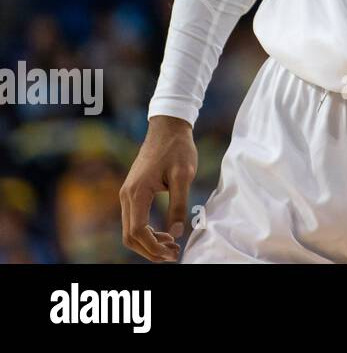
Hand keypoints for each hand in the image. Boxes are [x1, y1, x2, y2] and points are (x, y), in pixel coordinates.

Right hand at [119, 115, 197, 261]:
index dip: (153, 247)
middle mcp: (126, 196)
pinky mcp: (133, 193)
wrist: (167, 128)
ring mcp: (127, 195)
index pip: (137, 231)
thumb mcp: (184, 175)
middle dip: (150, 250)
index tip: (172, 252)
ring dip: (149, 243)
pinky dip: (147, 232)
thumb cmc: (177, 149)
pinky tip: (166, 233)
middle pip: (129, 236)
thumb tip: (176, 232)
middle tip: (173, 255)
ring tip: (172, 246)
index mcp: (136, 193)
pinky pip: (134, 220)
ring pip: (130, 230)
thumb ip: (179, 204)